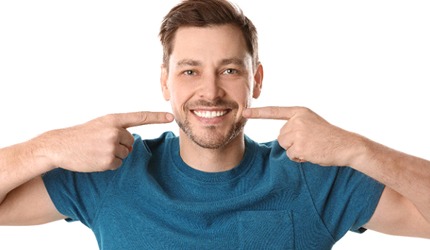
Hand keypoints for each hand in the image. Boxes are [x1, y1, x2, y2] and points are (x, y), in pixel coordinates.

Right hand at [37, 111, 173, 171]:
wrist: (60, 146)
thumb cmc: (82, 135)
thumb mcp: (100, 125)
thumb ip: (118, 130)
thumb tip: (132, 145)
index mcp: (113, 119)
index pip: (140, 117)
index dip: (157, 117)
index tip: (171, 117)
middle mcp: (114, 131)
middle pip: (131, 142)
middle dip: (120, 145)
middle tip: (101, 144)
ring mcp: (111, 146)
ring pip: (125, 154)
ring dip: (114, 155)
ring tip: (96, 151)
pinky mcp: (107, 160)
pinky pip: (117, 164)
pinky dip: (108, 164)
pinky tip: (95, 160)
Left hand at [243, 106, 361, 166]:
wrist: (346, 145)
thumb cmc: (329, 136)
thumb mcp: (311, 123)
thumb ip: (295, 125)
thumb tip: (281, 139)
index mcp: (299, 112)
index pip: (275, 111)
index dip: (258, 113)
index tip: (244, 112)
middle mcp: (297, 120)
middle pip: (281, 136)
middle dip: (292, 143)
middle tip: (311, 142)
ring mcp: (298, 133)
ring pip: (285, 146)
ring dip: (296, 150)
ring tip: (312, 146)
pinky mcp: (300, 146)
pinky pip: (291, 156)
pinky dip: (301, 158)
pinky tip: (313, 153)